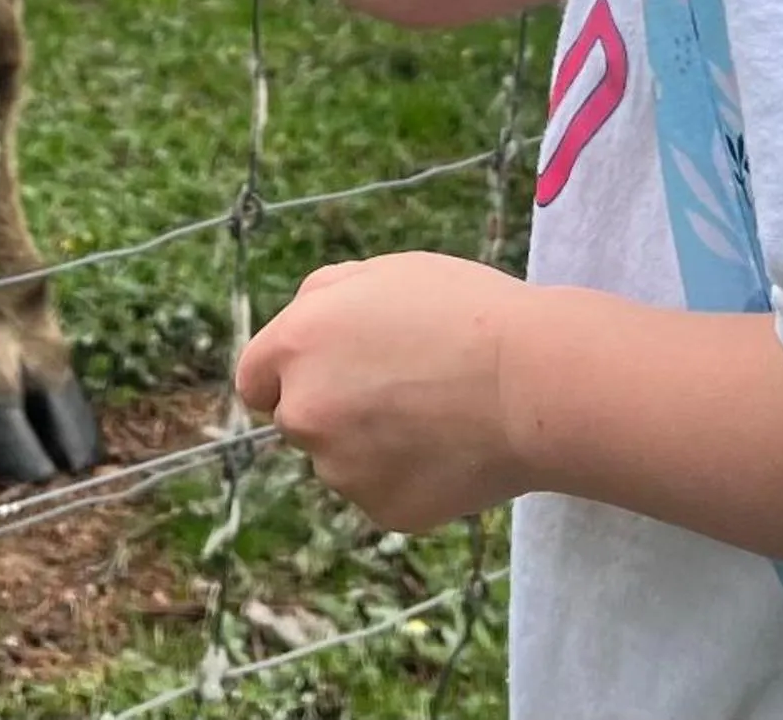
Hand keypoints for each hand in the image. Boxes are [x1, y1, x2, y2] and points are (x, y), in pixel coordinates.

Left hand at [236, 253, 536, 532]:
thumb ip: (323, 296)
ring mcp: (342, 469)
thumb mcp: (382, 272)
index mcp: (296, 344)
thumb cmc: (462, 311)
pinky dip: (407, 476)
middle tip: (397, 387)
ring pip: (342, 460)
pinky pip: (383, 492)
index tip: (319, 375)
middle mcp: (304, 410)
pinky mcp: (383, 510)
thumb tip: (300, 323)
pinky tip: (451, 446)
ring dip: (370, 443)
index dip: (285, 375)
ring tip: (436, 412)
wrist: (529, 381)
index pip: (254, 379)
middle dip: (332, 406)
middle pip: (298, 419)